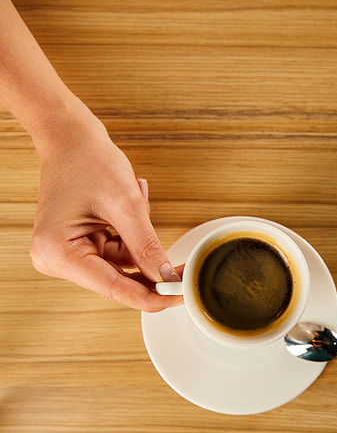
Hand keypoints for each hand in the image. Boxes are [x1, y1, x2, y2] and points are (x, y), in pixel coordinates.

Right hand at [29, 105, 182, 311]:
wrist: (70, 136)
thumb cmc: (87, 160)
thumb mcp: (124, 204)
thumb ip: (146, 245)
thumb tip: (168, 277)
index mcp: (58, 254)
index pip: (113, 289)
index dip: (151, 297)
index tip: (180, 297)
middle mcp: (57, 259)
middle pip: (117, 281)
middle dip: (150, 268)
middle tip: (184, 266)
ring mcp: (68, 254)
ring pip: (122, 266)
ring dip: (140, 241)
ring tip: (136, 201)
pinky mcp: (80, 246)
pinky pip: (118, 252)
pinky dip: (133, 234)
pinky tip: (131, 204)